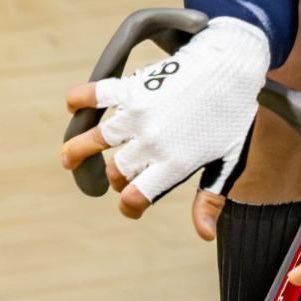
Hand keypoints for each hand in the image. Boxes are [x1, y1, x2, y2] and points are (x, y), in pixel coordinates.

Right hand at [60, 17, 269, 219]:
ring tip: (67, 157)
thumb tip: (205, 236)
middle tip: (121, 172)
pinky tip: (73, 106)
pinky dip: (80, 99)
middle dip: (116, 177)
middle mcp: (152, 142)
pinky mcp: (133, 87)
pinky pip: (97, 94)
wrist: (232, 65)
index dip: (130, 206)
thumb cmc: (234, 115)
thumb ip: (211, 198)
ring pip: (95, 140)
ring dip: (77, 150)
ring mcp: (139, 114)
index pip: (135, 197)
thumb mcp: (228, 160)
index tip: (130, 204)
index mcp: (175, 164)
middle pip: (117, 171)